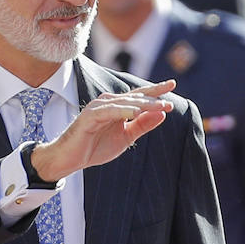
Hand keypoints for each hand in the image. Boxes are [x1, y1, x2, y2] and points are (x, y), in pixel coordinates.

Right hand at [30, 80, 176, 181]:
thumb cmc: (96, 147)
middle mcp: (109, 103)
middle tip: (170, 103)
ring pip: (125, 102)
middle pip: (135, 97)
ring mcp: (98, 108)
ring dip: (142, 104)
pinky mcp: (90, 116)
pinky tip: (136, 113)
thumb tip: (163, 114)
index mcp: (118, 106)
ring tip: (159, 107)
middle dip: (153, 99)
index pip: (140, 96)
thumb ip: (142, 125)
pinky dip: (123, 111)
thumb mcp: (126, 137)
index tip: (173, 84)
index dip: (156, 91)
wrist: (71, 159)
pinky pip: (109, 111)